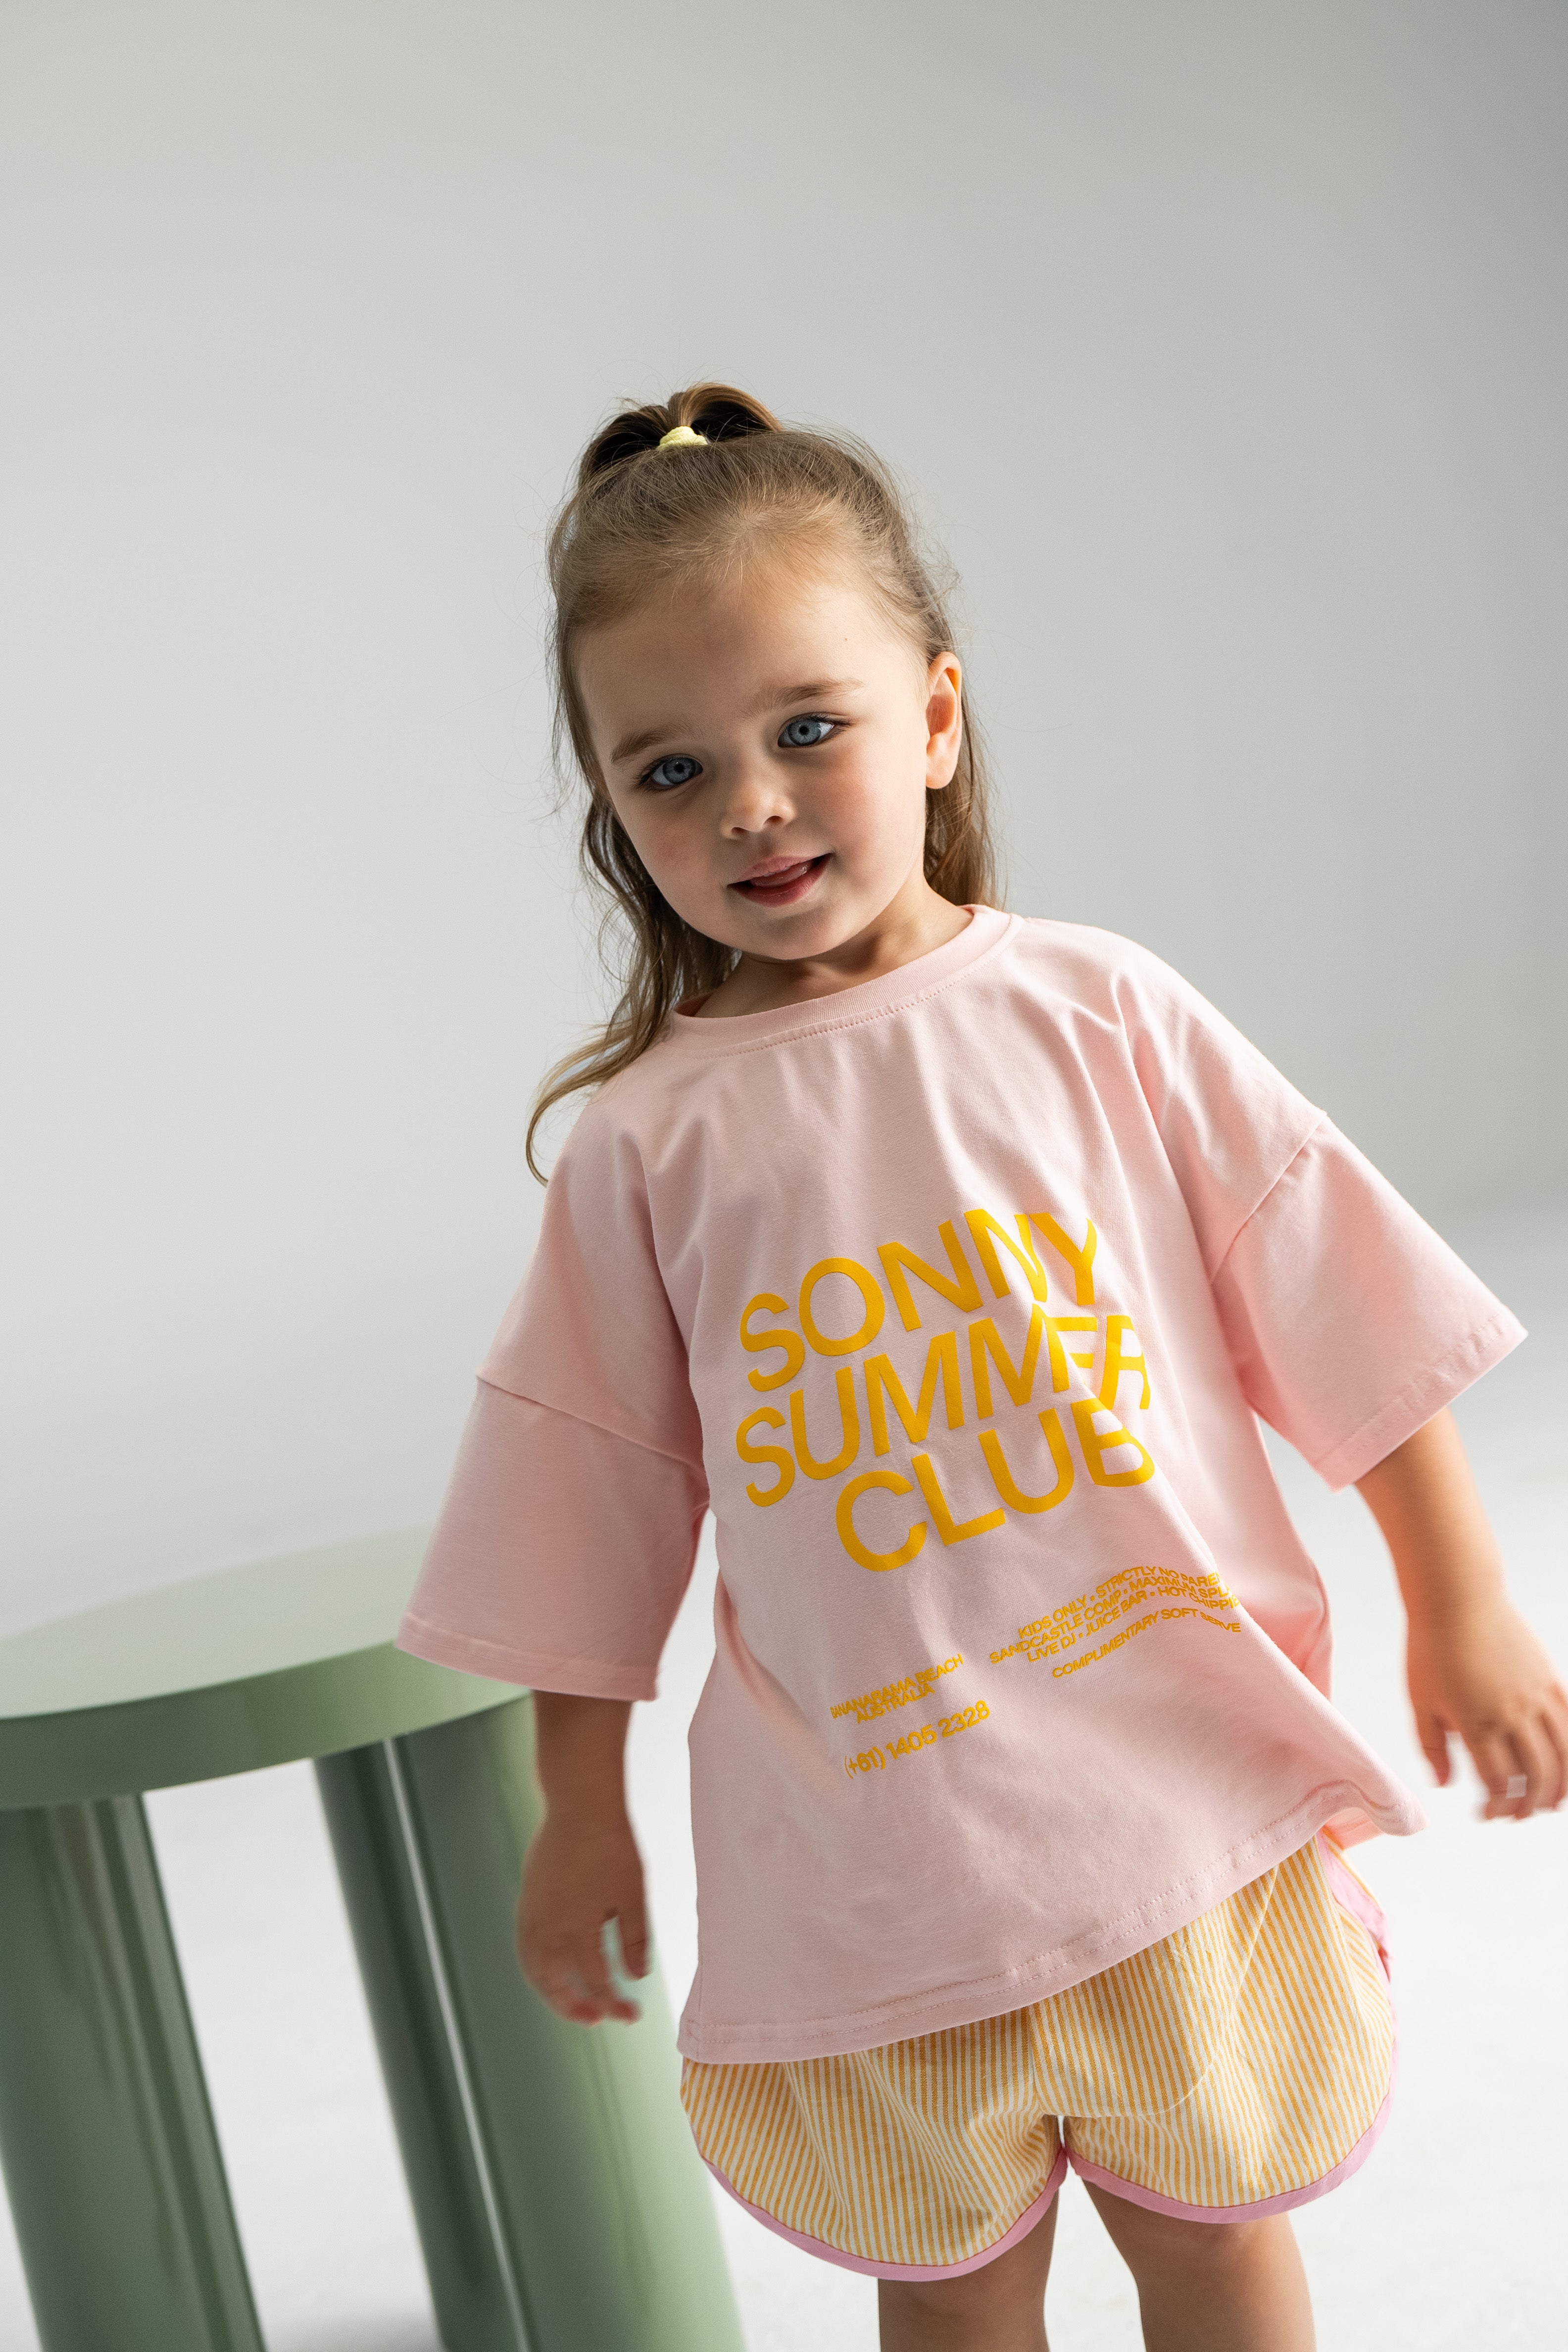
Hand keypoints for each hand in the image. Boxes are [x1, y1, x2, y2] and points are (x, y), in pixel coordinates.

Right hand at [516, 1811, 649, 2023]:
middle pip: (556, 1984)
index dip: (615, 2003)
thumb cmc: (612, 1846)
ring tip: (571, 2003)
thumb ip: (634, 1940)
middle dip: (576, 2007)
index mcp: (577, 1930)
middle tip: (598, 2019)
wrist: (580, 1805)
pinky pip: (526, 1947)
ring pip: (534, 1969)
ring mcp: (532, 1914)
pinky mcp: (527, 1900)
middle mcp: (548, 1928)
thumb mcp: (633, 1895)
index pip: (596, 1982)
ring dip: (551, 1991)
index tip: (633, 2014)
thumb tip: (635, 1978)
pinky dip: (537, 1967)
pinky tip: (552, 1969)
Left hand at [1406, 1598, 1567, 1819]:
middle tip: (1516, 1815)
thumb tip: (1445, 1784)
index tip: (1486, 1813)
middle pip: (1535, 1775)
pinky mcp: (1549, 1679)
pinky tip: (1565, 1767)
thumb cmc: (1431, 1647)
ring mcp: (1536, 1695)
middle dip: (1528, 1804)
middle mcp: (1512, 1712)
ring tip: (1549, 1803)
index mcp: (1475, 1721)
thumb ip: (1432, 1746)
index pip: (1497, 1781)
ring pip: (1564, 1755)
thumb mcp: (1420, 1700)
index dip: (1496, 1805)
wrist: (1457, 1596)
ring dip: (1560, 1787)